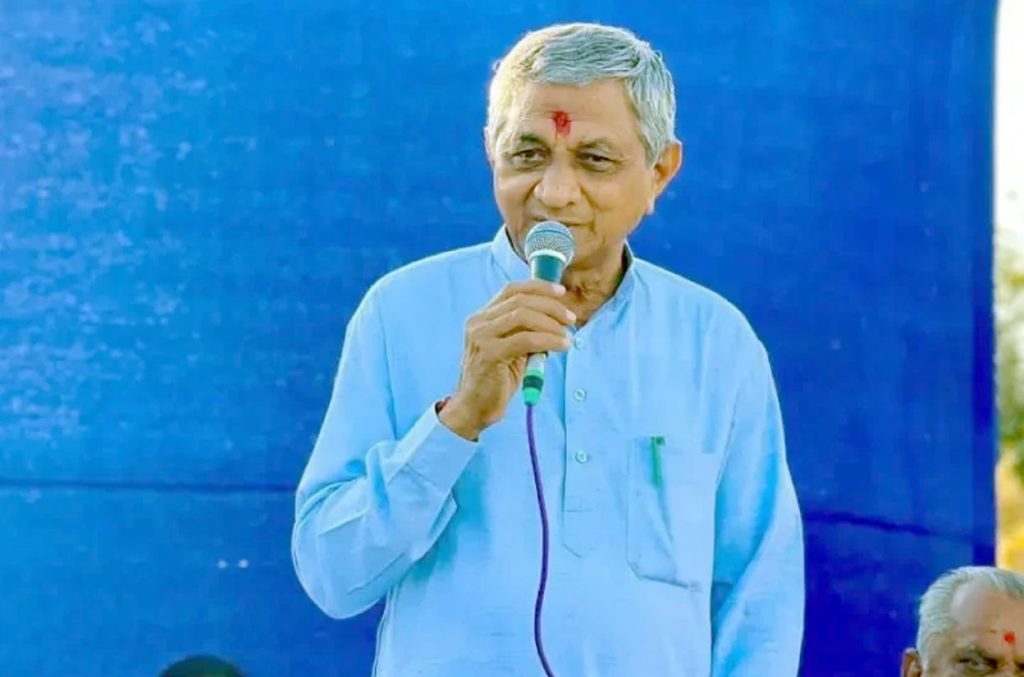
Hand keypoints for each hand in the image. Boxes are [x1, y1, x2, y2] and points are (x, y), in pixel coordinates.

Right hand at [440, 281, 575, 439]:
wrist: (474, 409)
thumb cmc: (496, 380)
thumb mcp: (511, 348)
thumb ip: (525, 331)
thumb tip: (556, 319)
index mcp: (482, 317)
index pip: (511, 290)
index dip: (538, 287)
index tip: (562, 292)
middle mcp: (478, 322)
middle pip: (520, 300)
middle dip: (551, 306)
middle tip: (570, 319)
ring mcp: (481, 337)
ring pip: (523, 316)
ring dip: (551, 323)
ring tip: (566, 336)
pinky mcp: (489, 354)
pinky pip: (525, 340)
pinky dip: (548, 340)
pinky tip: (561, 346)